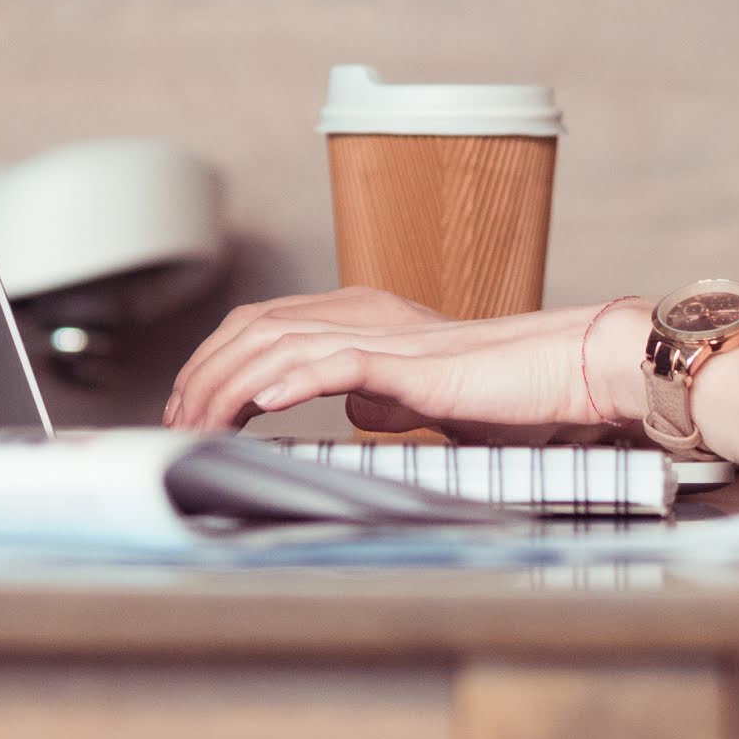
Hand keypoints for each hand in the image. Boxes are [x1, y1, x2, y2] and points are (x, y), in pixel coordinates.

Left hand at [164, 288, 636, 440]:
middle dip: (204, 376)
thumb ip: (380, 396)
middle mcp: (366, 314)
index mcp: (363, 317)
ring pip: (285, 345)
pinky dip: (296, 379)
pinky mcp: (414, 362)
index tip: (186, 404)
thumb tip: (349, 407)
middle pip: (257, 330)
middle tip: (175, 423)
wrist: (563, 372)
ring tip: (201, 424)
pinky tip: (264, 402)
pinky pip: (343, 363)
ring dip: (232, 388)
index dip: (213, 359)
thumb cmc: (506, 390)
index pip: (263, 325)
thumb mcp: (422, 397)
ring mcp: (388, 336)